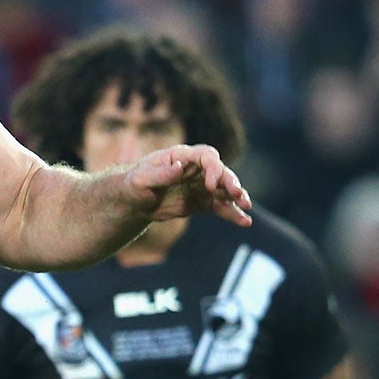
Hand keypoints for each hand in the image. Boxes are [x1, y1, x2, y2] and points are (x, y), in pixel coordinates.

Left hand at [122, 144, 251, 227]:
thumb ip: (161, 174)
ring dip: (236, 197)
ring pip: (225, 189)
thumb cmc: (135, 184)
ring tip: (246, 206)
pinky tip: (245, 222)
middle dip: (229, 182)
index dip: (212, 167)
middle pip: (220, 171)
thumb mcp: (142, 179)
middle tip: (237, 193)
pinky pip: (221, 207)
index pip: (206, 156)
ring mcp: (203, 186)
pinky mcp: (203, 202)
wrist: (133, 201)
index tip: (210, 183)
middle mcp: (198, 169)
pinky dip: (233, 214)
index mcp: (183, 157)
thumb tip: (178, 169)